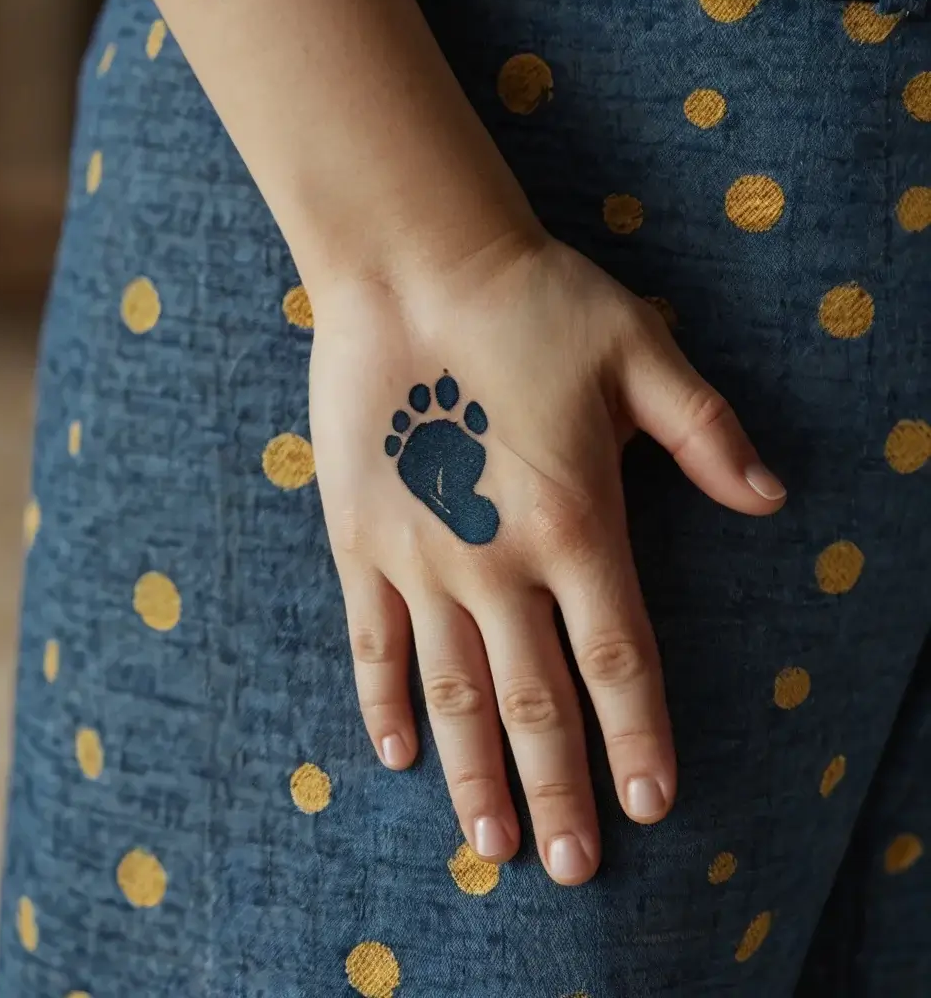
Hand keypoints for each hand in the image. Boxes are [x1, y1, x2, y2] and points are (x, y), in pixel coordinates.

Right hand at [308, 232, 785, 884]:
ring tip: (491, 845)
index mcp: (574, 521)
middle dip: (559, 786)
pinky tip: (400, 755)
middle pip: (535, 697)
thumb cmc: (530, 303)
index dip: (637, 735)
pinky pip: (373, 640)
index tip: (652, 804)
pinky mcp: (359, 540)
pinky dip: (385, 702)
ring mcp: (419, 557)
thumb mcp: (640, 352)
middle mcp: (496, 559)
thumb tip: (772, 499)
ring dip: (475, 772)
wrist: (411, 268)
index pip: (617, 656)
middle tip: (575, 865)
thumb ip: (707, 432)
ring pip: (453, 688)